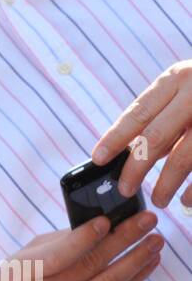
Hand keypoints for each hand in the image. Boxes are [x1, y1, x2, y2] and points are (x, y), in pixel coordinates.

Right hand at [0, 213, 163, 280]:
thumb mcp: (17, 265)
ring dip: (136, 260)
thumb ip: (52, 245)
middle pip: (89, 265)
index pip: (58, 256)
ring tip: (156, 241)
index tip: (107, 221)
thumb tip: (93, 226)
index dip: (84, 238)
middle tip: (148, 220)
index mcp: (24, 275)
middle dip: (123, 239)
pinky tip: (147, 264)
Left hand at [93, 60, 191, 206]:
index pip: (138, 113)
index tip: (98, 159)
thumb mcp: (182, 90)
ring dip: (166, 185)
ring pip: (183, 158)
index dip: (115, 138)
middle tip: (124, 190)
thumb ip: (159, 117)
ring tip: (159, 200)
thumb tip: (126, 155)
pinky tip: (187, 201)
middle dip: (135, 169)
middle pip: (156, 137)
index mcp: (177, 79)